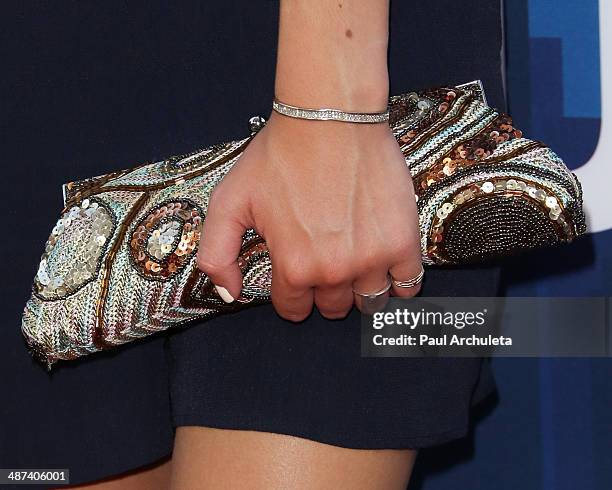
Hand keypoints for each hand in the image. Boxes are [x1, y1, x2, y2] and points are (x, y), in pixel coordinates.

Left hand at [196, 110, 422, 320]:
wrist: (330, 116)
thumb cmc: (280, 154)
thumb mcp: (229, 201)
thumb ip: (217, 254)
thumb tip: (229, 295)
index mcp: (293, 267)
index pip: (294, 309)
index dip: (292, 293)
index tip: (296, 272)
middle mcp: (334, 271)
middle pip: (332, 307)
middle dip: (325, 290)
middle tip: (324, 259)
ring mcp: (372, 258)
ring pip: (369, 302)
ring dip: (360, 288)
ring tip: (355, 261)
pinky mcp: (403, 241)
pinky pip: (409, 284)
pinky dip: (399, 282)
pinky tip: (387, 265)